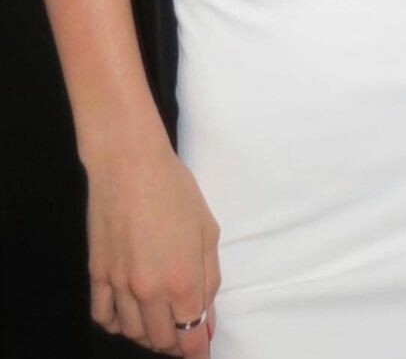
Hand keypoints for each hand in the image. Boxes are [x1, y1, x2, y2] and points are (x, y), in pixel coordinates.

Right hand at [86, 143, 220, 356]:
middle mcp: (149, 292)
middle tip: (184, 333)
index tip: (200, 353)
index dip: (197, 349)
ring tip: (159, 324)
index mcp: (183, 280)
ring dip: (148, 335)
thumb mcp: (208, 231)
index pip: (190, 334)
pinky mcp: (97, 275)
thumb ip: (209, 279)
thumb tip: (205, 318)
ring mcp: (119, 286)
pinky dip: (117, 324)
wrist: (129, 166)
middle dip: (175, 343)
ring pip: (132, 333)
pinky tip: (127, 316)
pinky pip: (103, 317)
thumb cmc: (176, 191)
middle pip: (161, 339)